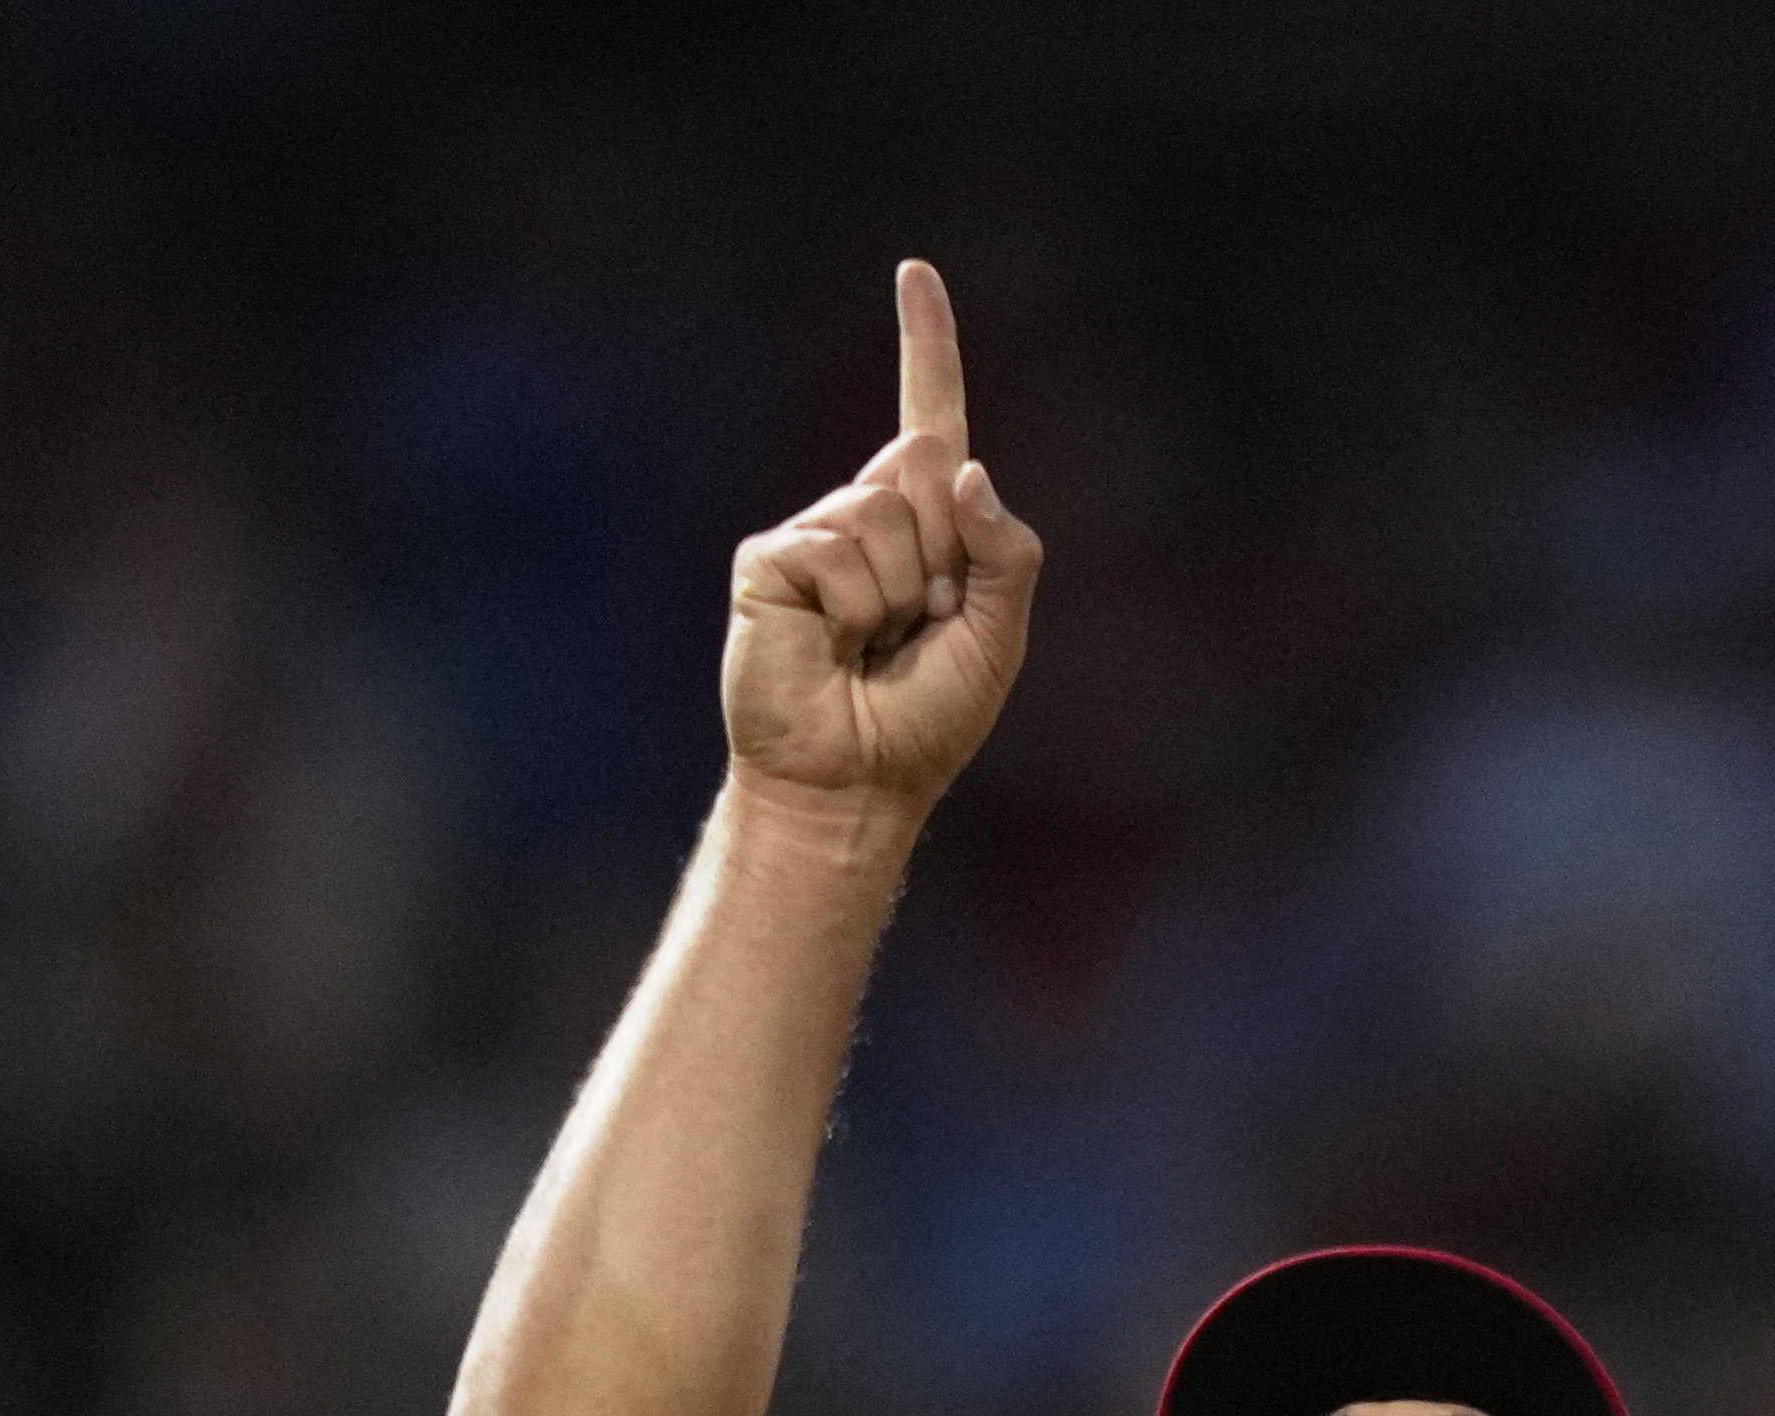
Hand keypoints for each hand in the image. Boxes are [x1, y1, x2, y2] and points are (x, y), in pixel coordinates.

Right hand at [722, 261, 1040, 821]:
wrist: (852, 784)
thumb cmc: (923, 722)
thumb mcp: (1000, 638)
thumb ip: (1006, 553)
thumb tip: (962, 468)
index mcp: (924, 524)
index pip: (929, 414)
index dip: (925, 343)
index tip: (916, 272)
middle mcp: (864, 513)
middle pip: (922, 461)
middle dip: (942, 551)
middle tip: (916, 625)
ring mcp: (813, 535)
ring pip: (883, 512)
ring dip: (898, 593)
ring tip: (870, 646)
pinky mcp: (768, 562)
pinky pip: (836, 552)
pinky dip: (852, 608)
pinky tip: (829, 647)